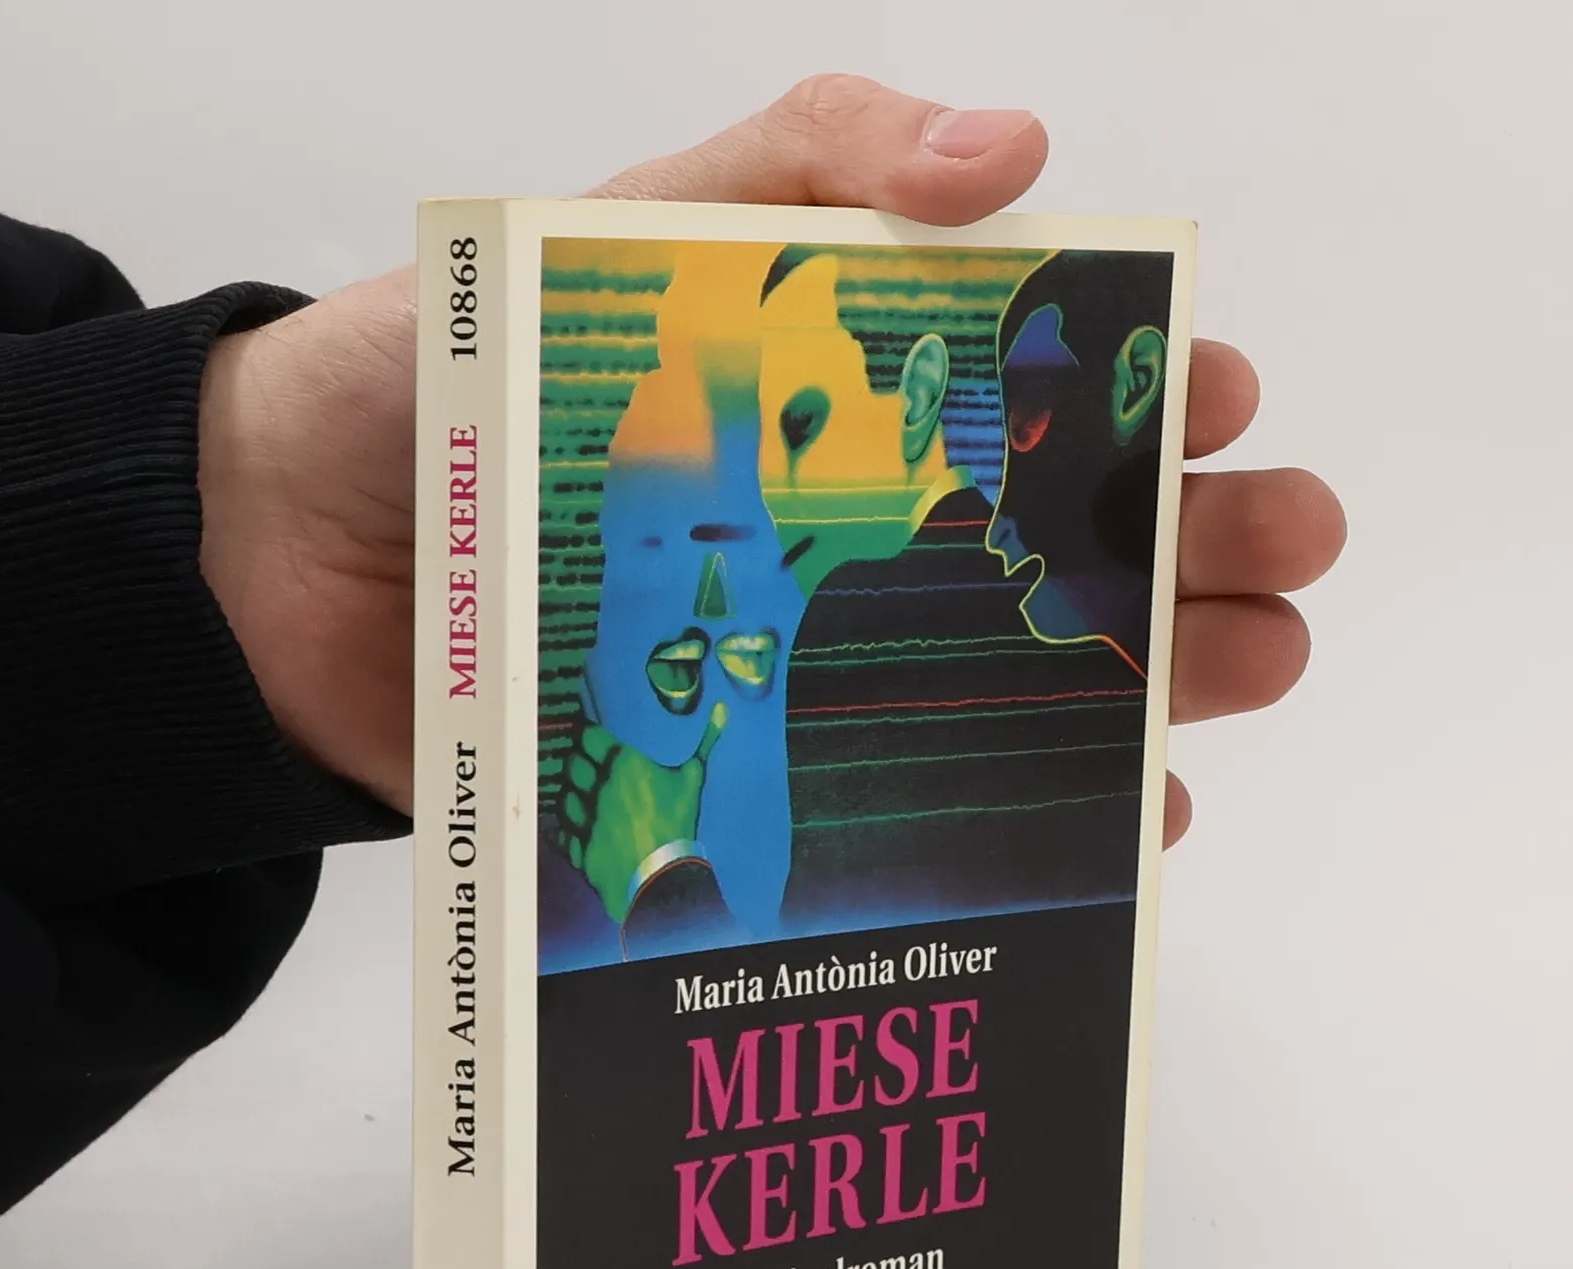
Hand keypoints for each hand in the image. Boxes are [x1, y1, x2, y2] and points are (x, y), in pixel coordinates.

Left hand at [197, 74, 1342, 839]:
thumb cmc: (447, 389)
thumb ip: (804, 170)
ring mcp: (830, 659)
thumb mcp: (626, 236)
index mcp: (849, 391)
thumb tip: (1016, 149)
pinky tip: (1129, 815)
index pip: (1045, 386)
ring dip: (1165, 669)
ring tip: (1251, 667)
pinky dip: (1047, 809)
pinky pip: (938, 797)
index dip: (1149, 386)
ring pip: (1043, 667)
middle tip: (1283, 546)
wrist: (289, 566)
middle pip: (1077, 533)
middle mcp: (863, 528)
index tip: (1219, 395)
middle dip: (1203, 532)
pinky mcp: (774, 770)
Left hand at [558, 706, 726, 922]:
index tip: (588, 736)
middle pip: (571, 763)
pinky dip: (564, 829)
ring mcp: (583, 816)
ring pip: (562, 795)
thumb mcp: (692, 779)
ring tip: (578, 796)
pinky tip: (572, 828)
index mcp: (621, 764)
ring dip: (569, 794)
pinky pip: (561, 831)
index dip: (586, 735)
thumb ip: (705, 741)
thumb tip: (722, 709)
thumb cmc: (677, 822)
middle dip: (576, 762)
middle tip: (584, 764)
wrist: (661, 874)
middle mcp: (595, 785)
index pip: (587, 736)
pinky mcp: (578, 844)